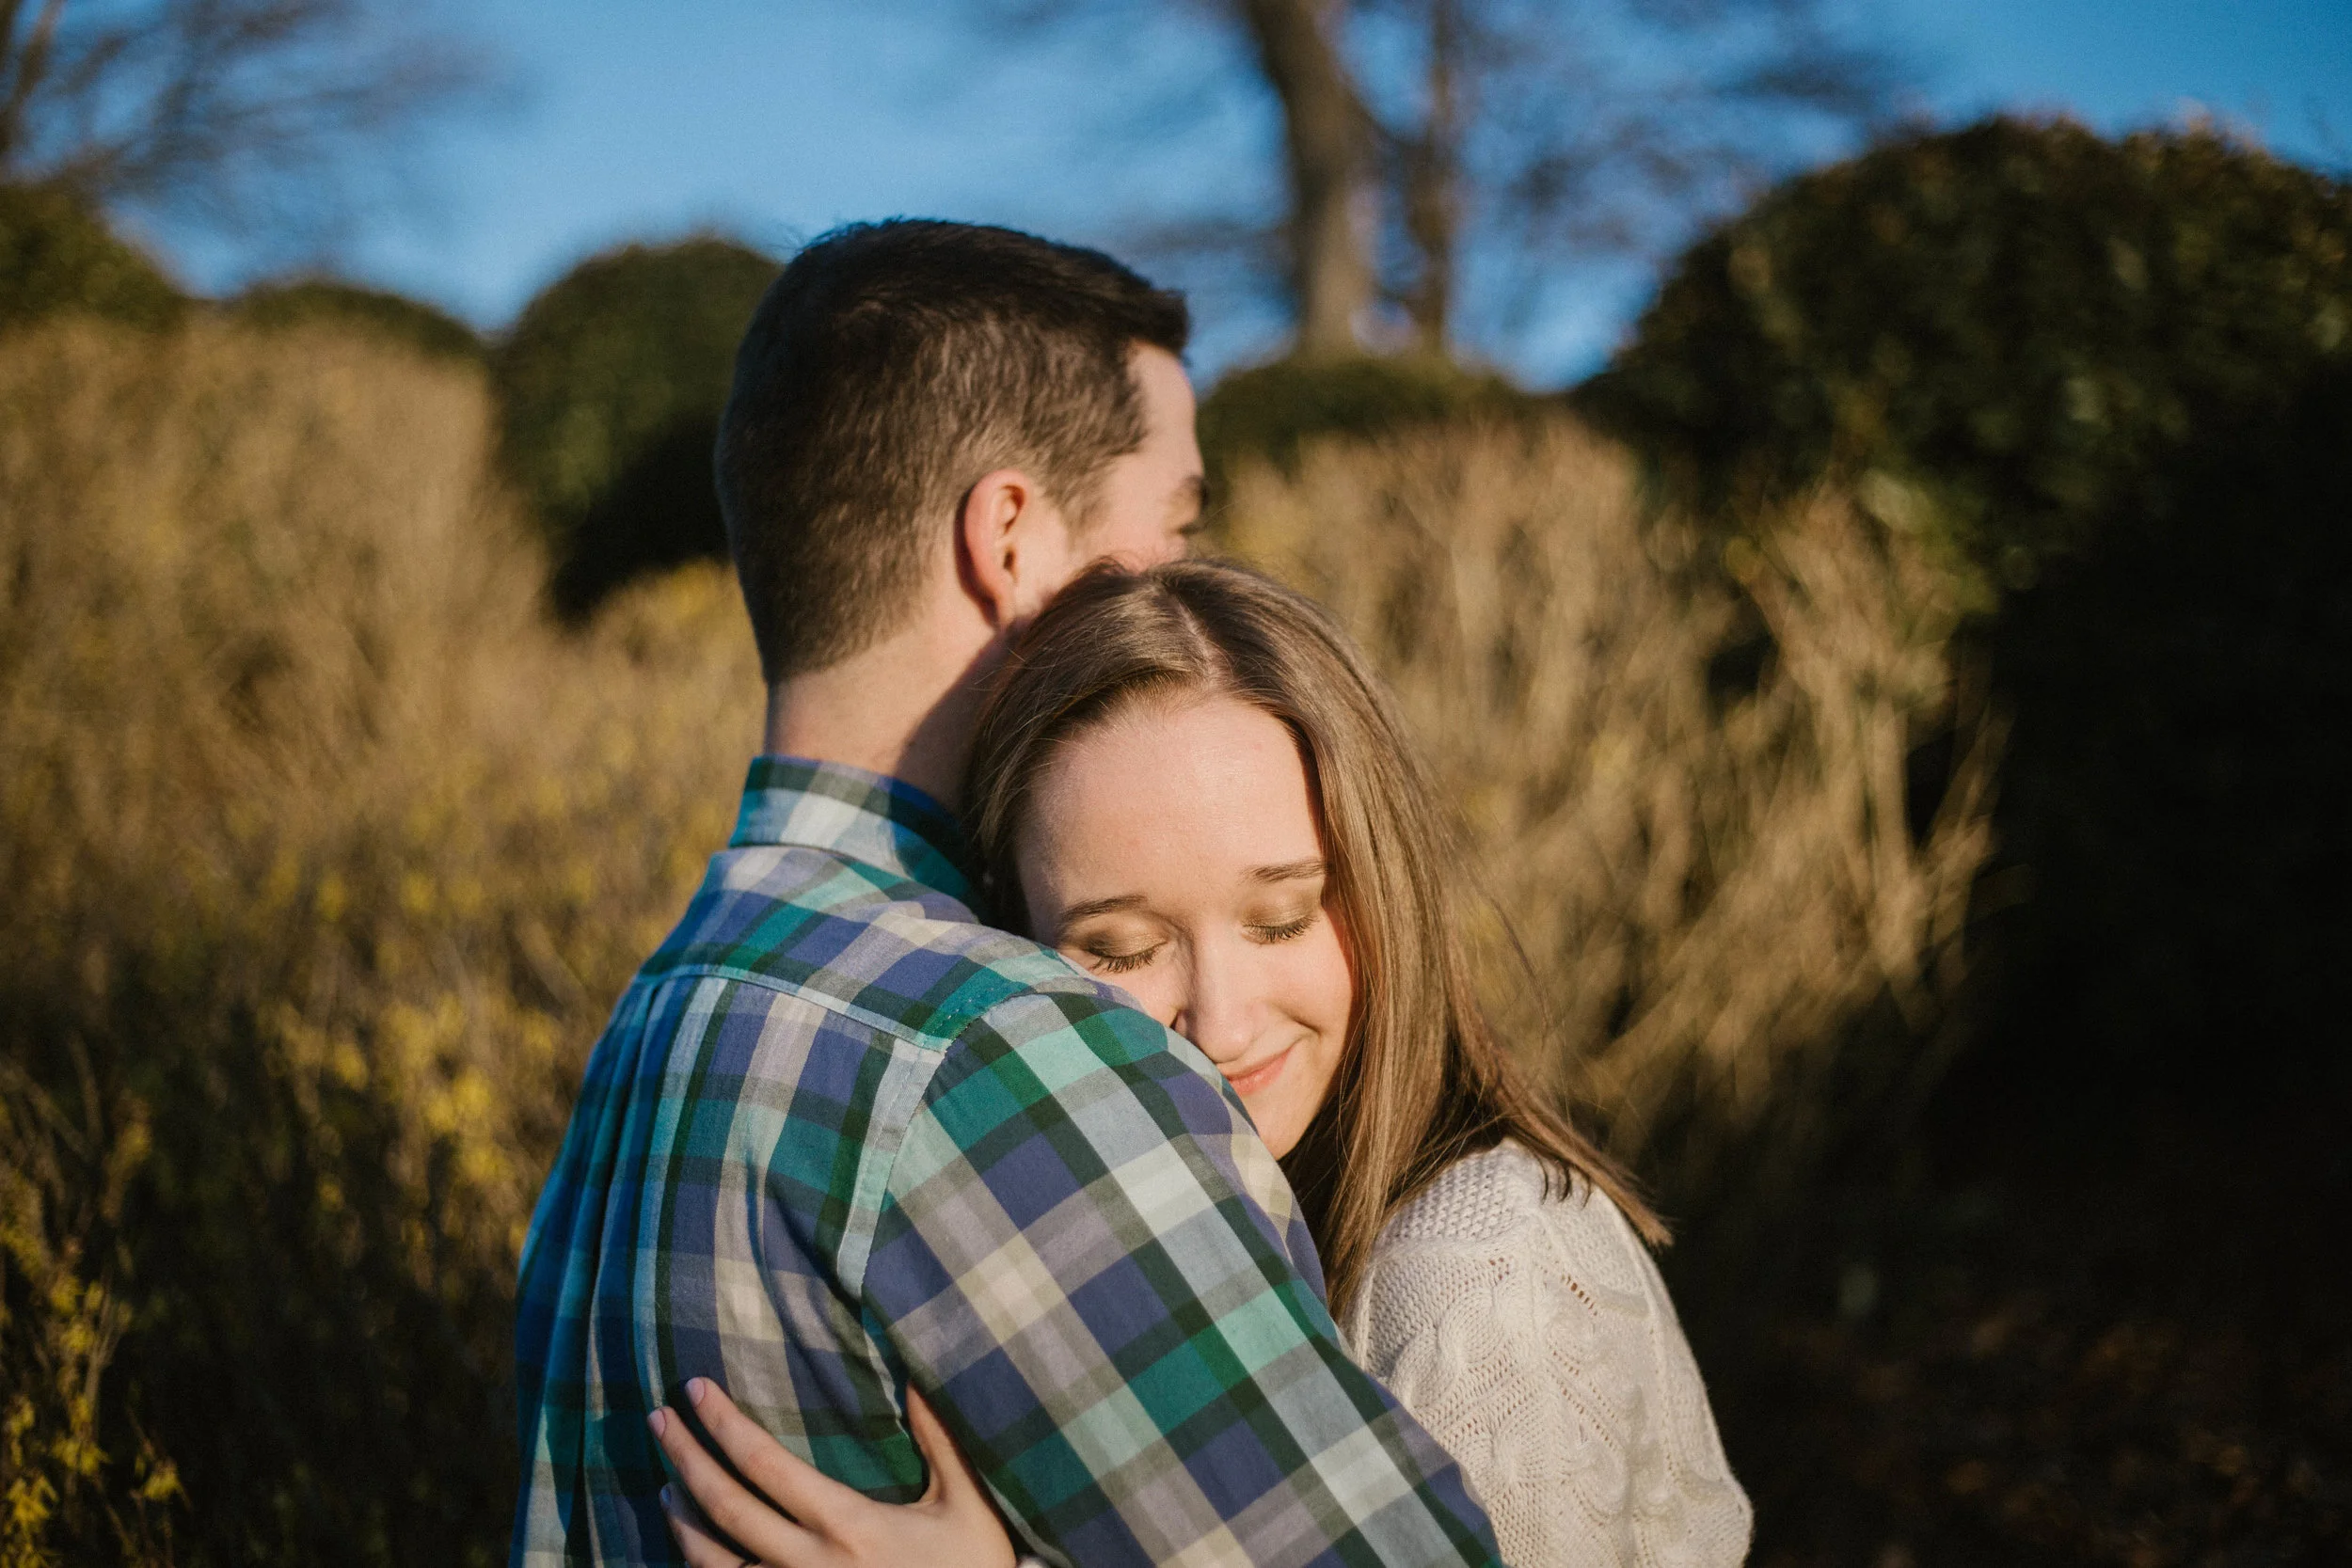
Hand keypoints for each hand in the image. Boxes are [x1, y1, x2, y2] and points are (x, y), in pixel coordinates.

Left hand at [648, 1377, 1018, 1567]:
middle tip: (659, 1418)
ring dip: (682, 1521)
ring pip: (714, 1563)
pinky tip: (694, 1548)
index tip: (698, 1389)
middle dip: (686, 1457)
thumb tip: (917, 1376)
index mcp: (848, 1524)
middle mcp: (811, 1564)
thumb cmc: (973, 1567)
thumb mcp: (964, 1502)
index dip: (725, 1424)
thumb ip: (940, 1439)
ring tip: (666, 1486)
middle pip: (726, 1507)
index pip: (767, 1465)